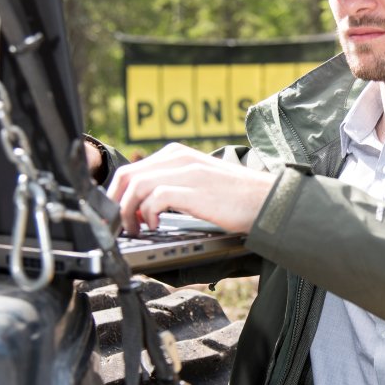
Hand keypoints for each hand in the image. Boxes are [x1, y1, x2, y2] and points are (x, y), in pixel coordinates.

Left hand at [107, 142, 275, 234]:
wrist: (269, 201)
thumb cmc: (238, 199)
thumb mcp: (200, 184)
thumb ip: (174, 187)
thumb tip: (146, 209)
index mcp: (178, 154)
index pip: (132, 169)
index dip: (118, 195)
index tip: (118, 216)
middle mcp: (178, 158)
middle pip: (127, 175)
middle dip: (115, 203)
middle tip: (119, 226)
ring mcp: (186, 171)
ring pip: (135, 186)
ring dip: (128, 212)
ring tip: (136, 230)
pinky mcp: (193, 188)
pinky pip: (154, 197)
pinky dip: (148, 214)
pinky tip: (154, 226)